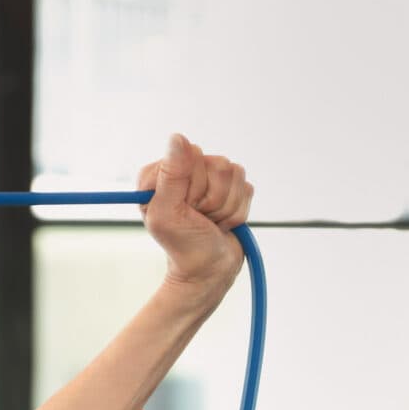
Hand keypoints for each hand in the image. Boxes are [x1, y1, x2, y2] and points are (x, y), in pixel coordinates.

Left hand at [135, 134, 252, 298]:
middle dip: (211, 199)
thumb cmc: (183, 247)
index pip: (191, 154)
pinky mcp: (231, 189)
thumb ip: (171, 175)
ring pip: (234, 174)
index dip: (192, 185)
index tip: (185, 207)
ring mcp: (209, 179)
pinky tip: (222, 222)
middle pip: (216, 163)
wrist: (208, 271)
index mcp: (162, 172)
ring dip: (225, 207)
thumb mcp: (167, 213)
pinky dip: (237, 211)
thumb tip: (178, 138)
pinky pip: (247, 187)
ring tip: (210, 222)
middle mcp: (185, 171)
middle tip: (199, 218)